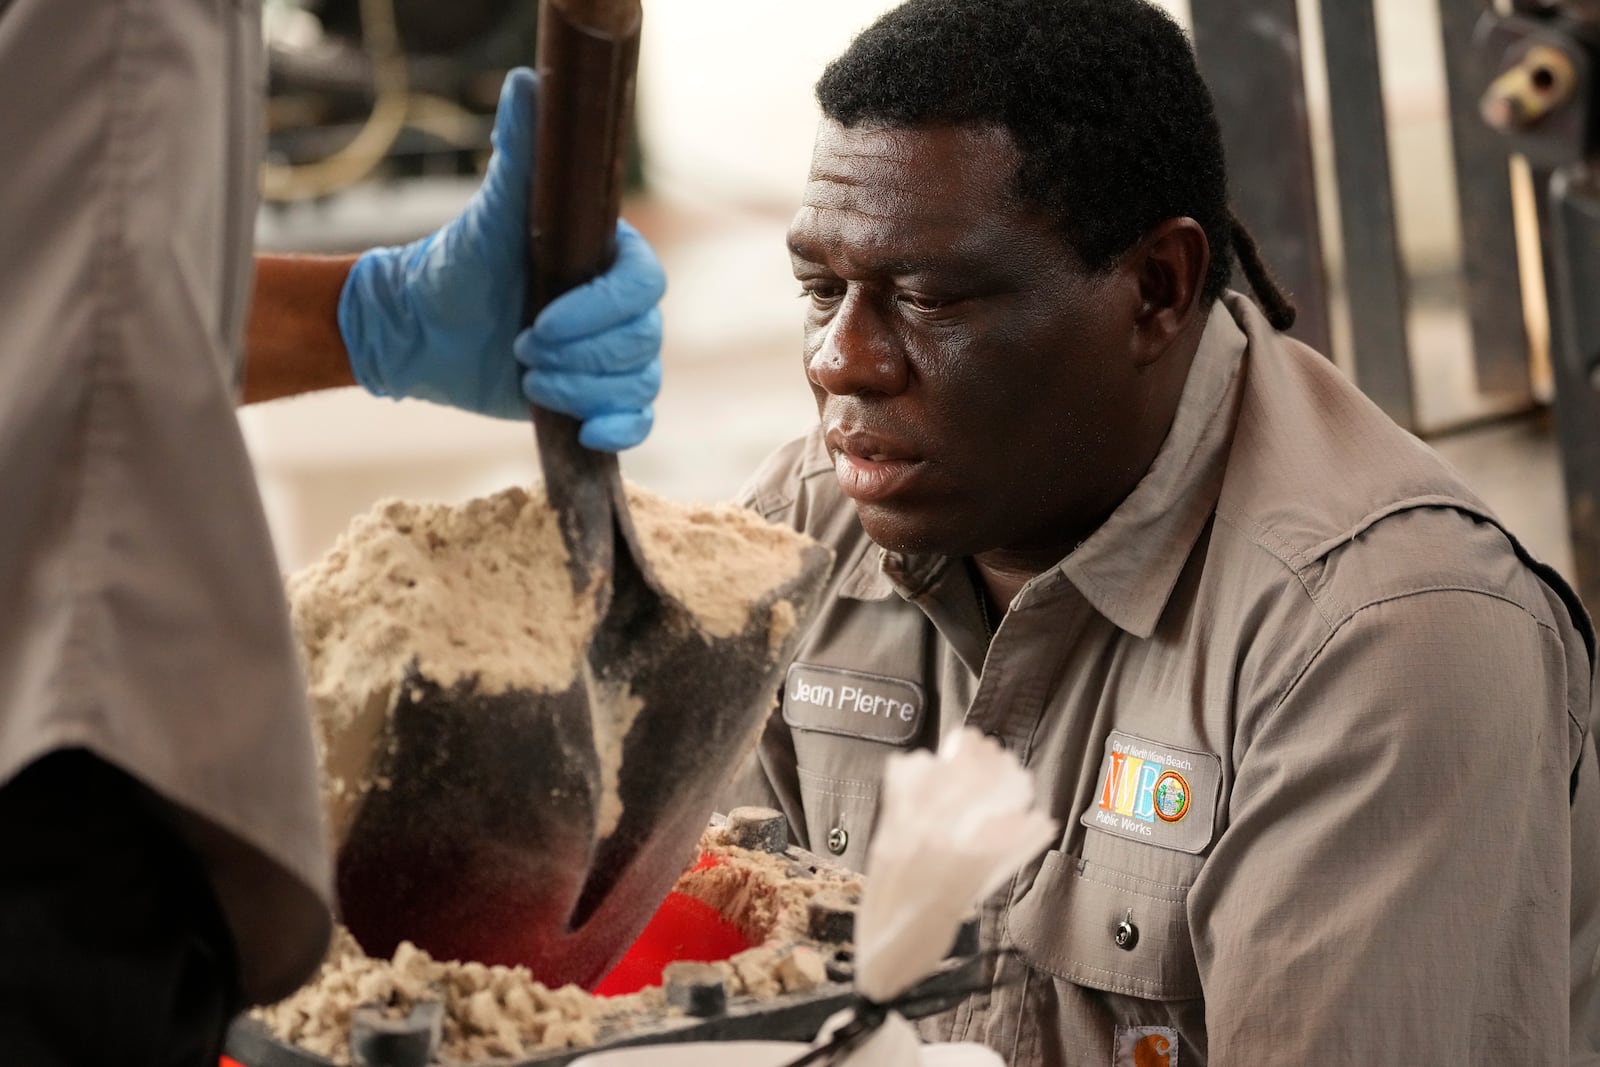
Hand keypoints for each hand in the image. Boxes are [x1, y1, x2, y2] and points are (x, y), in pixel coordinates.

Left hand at [337, 67, 665, 449]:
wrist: (422, 327)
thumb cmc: (458, 264)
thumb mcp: (489, 212)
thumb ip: (519, 155)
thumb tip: (527, 84)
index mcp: (607, 259)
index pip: (642, 286)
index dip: (599, 310)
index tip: (541, 320)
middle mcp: (618, 308)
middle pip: (643, 340)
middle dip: (582, 354)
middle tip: (524, 348)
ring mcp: (611, 355)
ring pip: (637, 382)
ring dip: (582, 389)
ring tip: (529, 378)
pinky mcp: (597, 397)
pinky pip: (637, 420)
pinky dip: (618, 429)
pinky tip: (586, 429)